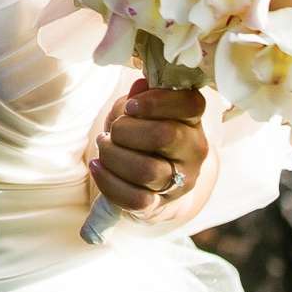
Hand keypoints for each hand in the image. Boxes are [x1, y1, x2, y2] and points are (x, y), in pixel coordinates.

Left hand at [88, 80, 208, 221]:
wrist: (151, 180)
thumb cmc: (144, 131)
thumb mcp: (143, 108)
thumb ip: (142, 95)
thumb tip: (140, 86)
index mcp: (192, 120)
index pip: (190, 103)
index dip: (156, 101)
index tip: (131, 105)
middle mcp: (194, 151)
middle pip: (163, 135)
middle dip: (126, 130)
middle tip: (113, 130)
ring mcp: (181, 181)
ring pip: (147, 170)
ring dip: (114, 155)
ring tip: (104, 146)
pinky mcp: (161, 205)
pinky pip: (135, 199)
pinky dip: (109, 182)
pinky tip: (97, 167)